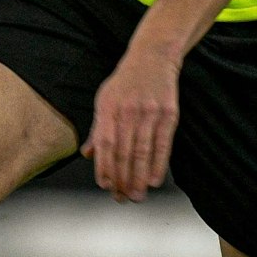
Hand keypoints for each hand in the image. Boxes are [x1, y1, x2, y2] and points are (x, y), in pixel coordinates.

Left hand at [81, 43, 181, 201]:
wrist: (152, 57)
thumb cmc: (126, 82)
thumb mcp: (104, 100)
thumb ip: (98, 129)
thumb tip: (87, 154)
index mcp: (109, 108)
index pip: (105, 144)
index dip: (105, 167)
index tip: (106, 186)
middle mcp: (128, 111)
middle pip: (123, 152)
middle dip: (122, 179)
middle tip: (123, 198)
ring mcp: (149, 112)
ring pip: (142, 151)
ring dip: (138, 177)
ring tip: (137, 195)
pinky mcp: (168, 113)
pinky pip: (163, 144)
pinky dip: (158, 164)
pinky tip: (154, 180)